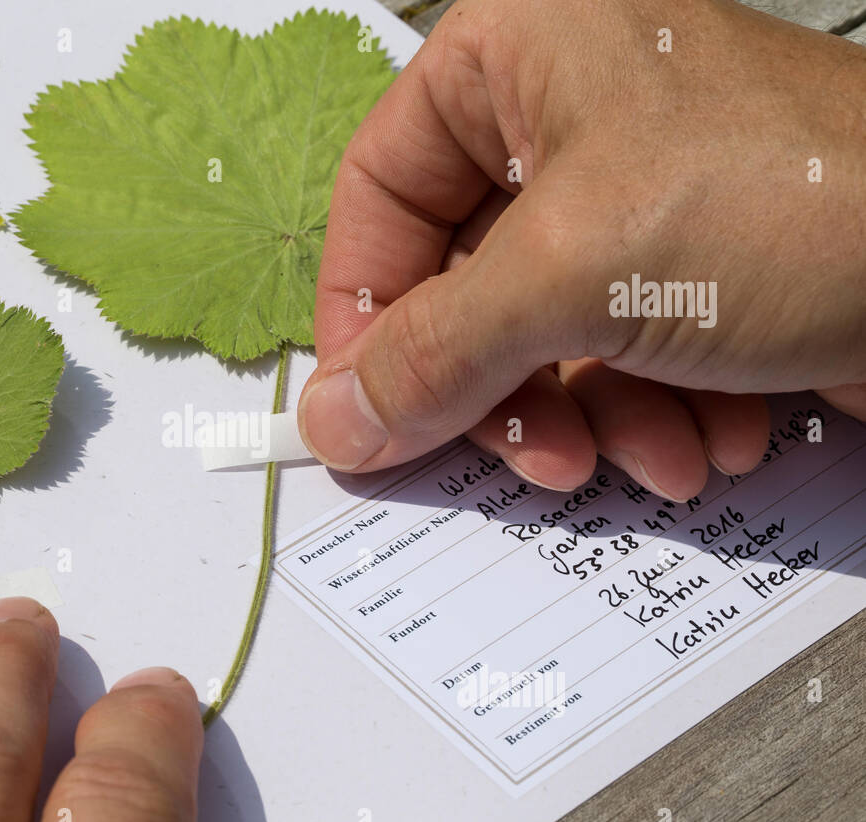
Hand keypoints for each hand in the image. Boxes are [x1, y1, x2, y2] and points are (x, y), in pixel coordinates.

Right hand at [298, 0, 865, 500]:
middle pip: (459, 285)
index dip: (366, 311)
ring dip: (586, 420)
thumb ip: (435, 353)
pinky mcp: (688, 270)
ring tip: (652, 453)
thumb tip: (336, 420)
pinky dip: (650, 414)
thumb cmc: (793, 199)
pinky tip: (715, 436)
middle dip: (501, 392)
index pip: (380, 194)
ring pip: (535, 340)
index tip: (367, 411)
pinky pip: (610, 359)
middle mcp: (565, 119)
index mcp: (516, 57)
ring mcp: (632, 197)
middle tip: (529, 457)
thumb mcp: (575, 273)